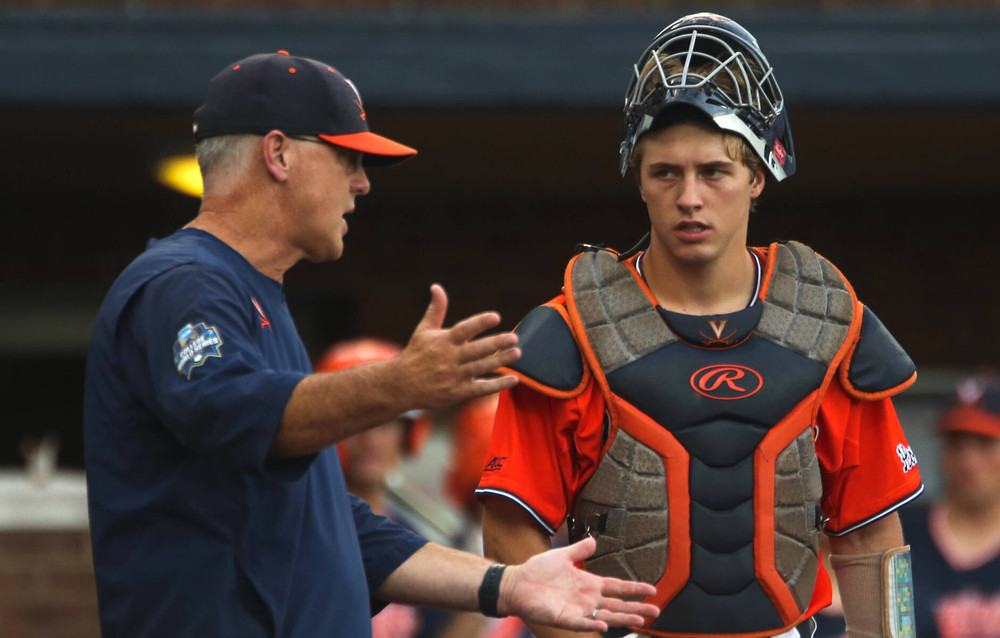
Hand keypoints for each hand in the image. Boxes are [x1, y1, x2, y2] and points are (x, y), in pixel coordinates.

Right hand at [397, 284, 519, 407]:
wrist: (400, 385)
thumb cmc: (415, 354)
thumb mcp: (423, 330)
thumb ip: (436, 309)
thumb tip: (437, 287)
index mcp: (443, 341)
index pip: (464, 329)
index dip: (480, 322)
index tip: (496, 317)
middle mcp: (450, 358)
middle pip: (477, 350)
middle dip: (497, 343)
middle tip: (514, 337)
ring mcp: (454, 377)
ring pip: (482, 367)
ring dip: (501, 360)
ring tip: (518, 353)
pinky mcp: (457, 393)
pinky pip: (481, 389)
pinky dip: (498, 385)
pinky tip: (514, 379)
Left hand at [498, 537, 658, 631]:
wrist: (517, 583)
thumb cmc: (538, 571)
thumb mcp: (562, 555)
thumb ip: (579, 549)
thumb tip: (594, 541)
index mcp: (589, 584)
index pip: (617, 587)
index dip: (634, 589)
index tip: (653, 590)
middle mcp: (587, 599)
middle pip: (617, 605)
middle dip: (637, 608)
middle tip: (656, 611)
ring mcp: (577, 610)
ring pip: (606, 617)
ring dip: (623, 618)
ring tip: (641, 620)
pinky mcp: (564, 618)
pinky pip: (582, 624)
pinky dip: (593, 625)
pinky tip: (607, 626)